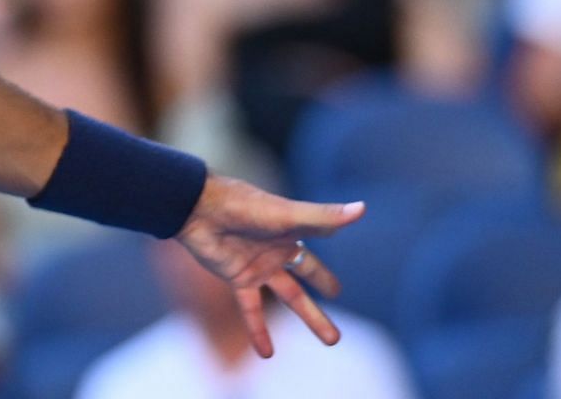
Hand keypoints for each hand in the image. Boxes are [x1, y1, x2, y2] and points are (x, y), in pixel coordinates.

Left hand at [175, 175, 364, 357]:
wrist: (198, 210)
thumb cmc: (244, 206)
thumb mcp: (287, 215)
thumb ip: (323, 218)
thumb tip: (362, 209)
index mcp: (291, 229)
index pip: (318, 235)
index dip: (329, 234)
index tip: (344, 233)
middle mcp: (277, 248)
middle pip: (307, 271)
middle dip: (323, 283)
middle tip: (336, 295)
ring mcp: (259, 266)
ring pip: (289, 296)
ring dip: (309, 317)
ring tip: (331, 340)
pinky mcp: (238, 280)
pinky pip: (251, 310)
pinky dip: (258, 331)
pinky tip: (267, 354)